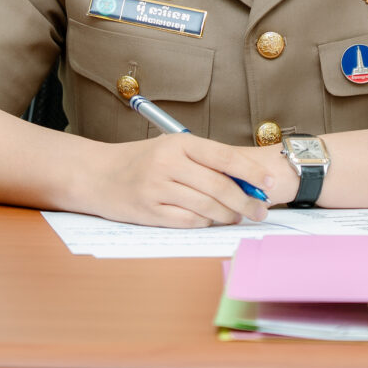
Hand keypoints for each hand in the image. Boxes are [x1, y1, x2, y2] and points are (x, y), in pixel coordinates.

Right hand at [85, 134, 274, 227]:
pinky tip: (212, 222)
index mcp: (179, 143)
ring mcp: (158, 188)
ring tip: (238, 217)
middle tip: (260, 211)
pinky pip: (188, 222)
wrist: (97, 174)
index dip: (251, 172)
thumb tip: (244, 178)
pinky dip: (205, 224)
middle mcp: (169, 163)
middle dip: (246, 202)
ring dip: (228, 216)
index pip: (225, 157)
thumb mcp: (171, 148)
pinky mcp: (150, 212)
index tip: (269, 184)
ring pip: (207, 207)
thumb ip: (204, 160)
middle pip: (220, 186)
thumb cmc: (141, 160)